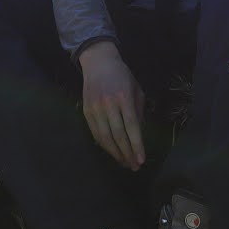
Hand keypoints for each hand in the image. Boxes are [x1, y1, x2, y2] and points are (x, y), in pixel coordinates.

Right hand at [79, 41, 145, 169]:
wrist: (98, 62)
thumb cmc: (122, 76)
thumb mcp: (136, 89)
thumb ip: (138, 111)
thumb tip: (138, 134)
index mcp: (124, 97)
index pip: (131, 126)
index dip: (137, 145)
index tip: (142, 160)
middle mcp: (108, 104)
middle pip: (118, 135)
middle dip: (127, 153)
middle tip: (134, 166)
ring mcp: (95, 108)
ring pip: (104, 137)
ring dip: (115, 153)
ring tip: (124, 162)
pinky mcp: (86, 112)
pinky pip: (95, 133)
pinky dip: (104, 145)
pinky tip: (112, 152)